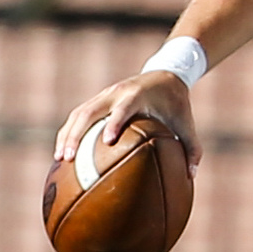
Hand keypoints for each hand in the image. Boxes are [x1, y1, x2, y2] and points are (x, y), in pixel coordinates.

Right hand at [54, 73, 197, 168]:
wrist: (165, 76)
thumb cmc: (177, 104)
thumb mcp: (187, 124)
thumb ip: (192, 148)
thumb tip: (191, 176)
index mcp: (136, 96)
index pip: (122, 109)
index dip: (114, 123)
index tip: (107, 141)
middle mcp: (115, 93)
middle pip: (88, 112)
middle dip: (76, 134)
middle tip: (69, 158)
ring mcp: (103, 96)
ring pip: (78, 114)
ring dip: (66, 135)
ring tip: (60, 158)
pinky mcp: (96, 100)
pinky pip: (77, 116)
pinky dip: (68, 132)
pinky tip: (63, 152)